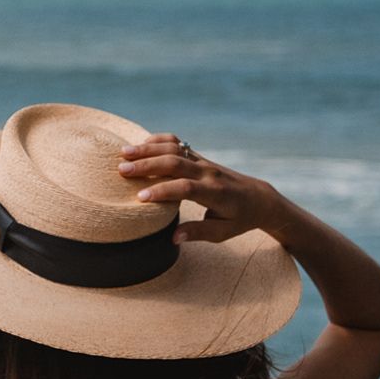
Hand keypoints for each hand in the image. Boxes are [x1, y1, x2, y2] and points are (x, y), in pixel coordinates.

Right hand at [116, 133, 288, 244]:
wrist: (258, 198)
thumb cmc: (239, 219)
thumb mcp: (222, 232)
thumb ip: (198, 233)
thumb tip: (173, 237)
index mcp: (215, 193)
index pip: (186, 188)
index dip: (162, 191)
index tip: (140, 198)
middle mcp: (208, 173)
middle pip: (175, 162)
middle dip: (147, 165)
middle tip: (121, 170)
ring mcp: (203, 161)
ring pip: (174, 148)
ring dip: (148, 149)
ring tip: (123, 153)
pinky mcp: (198, 156)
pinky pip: (177, 143)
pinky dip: (158, 141)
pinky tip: (140, 146)